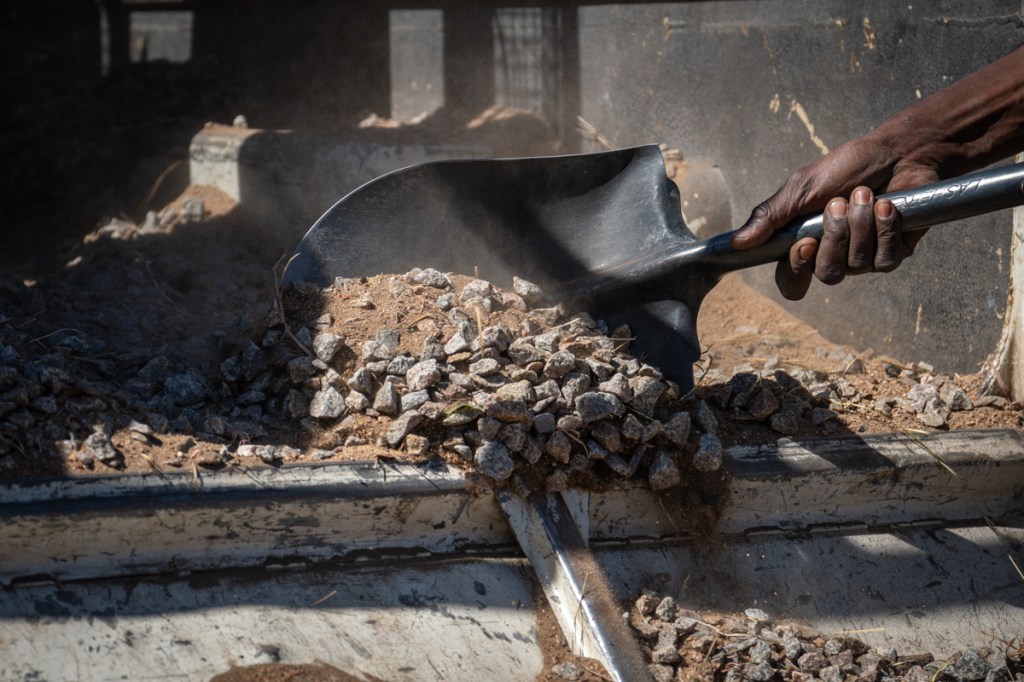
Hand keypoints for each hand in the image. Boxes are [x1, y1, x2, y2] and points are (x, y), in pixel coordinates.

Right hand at [731, 136, 934, 299]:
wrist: (896, 152)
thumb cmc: (846, 167)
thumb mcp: (801, 187)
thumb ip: (770, 216)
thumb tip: (737, 242)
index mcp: (805, 244)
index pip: (792, 282)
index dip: (797, 271)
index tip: (806, 242)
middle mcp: (833, 256)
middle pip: (828, 275)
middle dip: (836, 236)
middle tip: (839, 202)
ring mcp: (864, 258)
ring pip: (858, 266)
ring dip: (861, 225)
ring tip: (864, 194)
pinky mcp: (894, 253)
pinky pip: (886, 259)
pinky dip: (885, 228)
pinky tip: (887, 206)